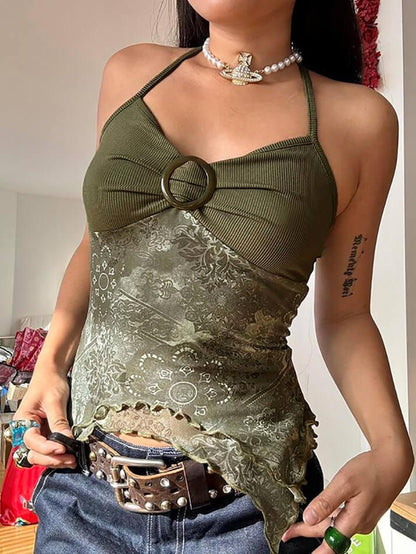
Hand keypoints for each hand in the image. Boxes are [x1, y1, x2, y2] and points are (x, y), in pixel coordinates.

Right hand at [12, 370, 76, 468]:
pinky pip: (49, 449)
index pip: (32, 441)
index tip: (62, 448)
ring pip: (41, 455)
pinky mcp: (46, 434)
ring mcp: (36, 433)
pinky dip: (58, 455)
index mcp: (23, 421)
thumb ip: (59, 421)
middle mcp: (26, 430)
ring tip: (71, 459)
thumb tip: (67, 439)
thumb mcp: (55, 401)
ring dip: (55, 460)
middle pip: (34, 453)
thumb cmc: (49, 382)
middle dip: (51, 458)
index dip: (47, 448)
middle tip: (69, 458)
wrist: (53, 373)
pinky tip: (69, 455)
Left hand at [281, 447, 413, 552]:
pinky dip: (329, 518)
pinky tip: (322, 512)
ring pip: (336, 526)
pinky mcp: (363, 512)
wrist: (392, 463)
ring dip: (318, 525)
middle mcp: (359, 524)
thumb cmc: (372, 470)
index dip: (313, 549)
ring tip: (300, 524)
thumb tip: (309, 517)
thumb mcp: (345, 482)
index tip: (294, 541)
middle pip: (329, 533)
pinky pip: (343, 519)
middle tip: (290, 531)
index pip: (330, 543)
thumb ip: (326, 501)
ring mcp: (362, 519)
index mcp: (354, 520)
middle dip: (308, 531)